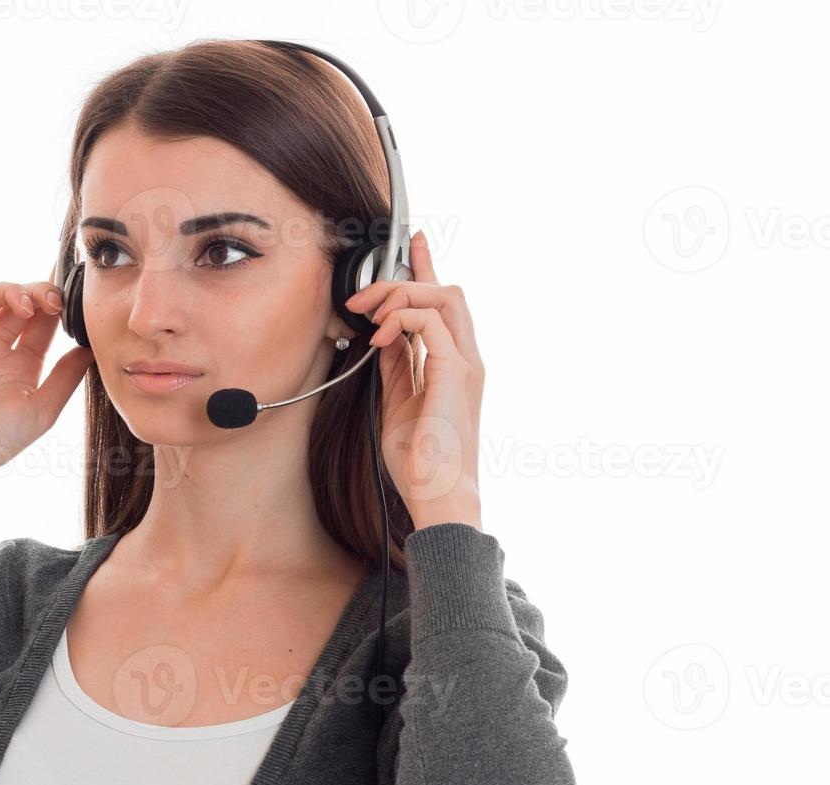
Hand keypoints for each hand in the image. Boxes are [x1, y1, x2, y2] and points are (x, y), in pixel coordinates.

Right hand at [0, 268, 94, 495]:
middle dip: (38, 293)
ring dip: (11, 291)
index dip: (56, 307)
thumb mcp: (42, 410)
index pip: (42, 325)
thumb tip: (90, 349)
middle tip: (51, 299)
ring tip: (25, 307)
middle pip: (19, 305)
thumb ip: (66, 377)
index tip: (70, 300)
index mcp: (19, 367)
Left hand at [344, 230, 483, 529]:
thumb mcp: (399, 402)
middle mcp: (466, 359)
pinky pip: (430, 322)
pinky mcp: (455, 373)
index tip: (413, 242)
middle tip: (362, 296)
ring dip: (401, 294)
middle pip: (448, 291)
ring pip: (445, 296)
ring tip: (369, 316)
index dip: (428, 269)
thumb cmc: (420, 462)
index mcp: (454, 366)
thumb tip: (382, 335)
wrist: (438, 495)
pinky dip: (400, 318)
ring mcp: (465, 364)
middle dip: (403, 277)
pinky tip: (377, 336)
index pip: (443, 305)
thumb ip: (397, 366)